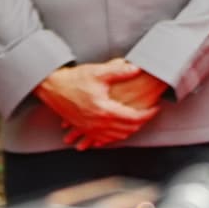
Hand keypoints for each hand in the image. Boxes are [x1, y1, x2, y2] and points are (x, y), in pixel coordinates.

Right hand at [33, 60, 155, 148]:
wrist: (53, 87)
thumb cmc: (75, 79)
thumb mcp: (99, 73)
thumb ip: (120, 71)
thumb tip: (138, 68)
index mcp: (104, 110)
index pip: (133, 118)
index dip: (148, 114)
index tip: (155, 107)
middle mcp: (97, 123)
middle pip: (127, 129)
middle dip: (141, 123)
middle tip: (149, 113)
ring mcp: (89, 128)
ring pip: (115, 137)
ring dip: (129, 131)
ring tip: (138, 122)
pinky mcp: (83, 128)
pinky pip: (101, 140)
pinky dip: (113, 138)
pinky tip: (117, 134)